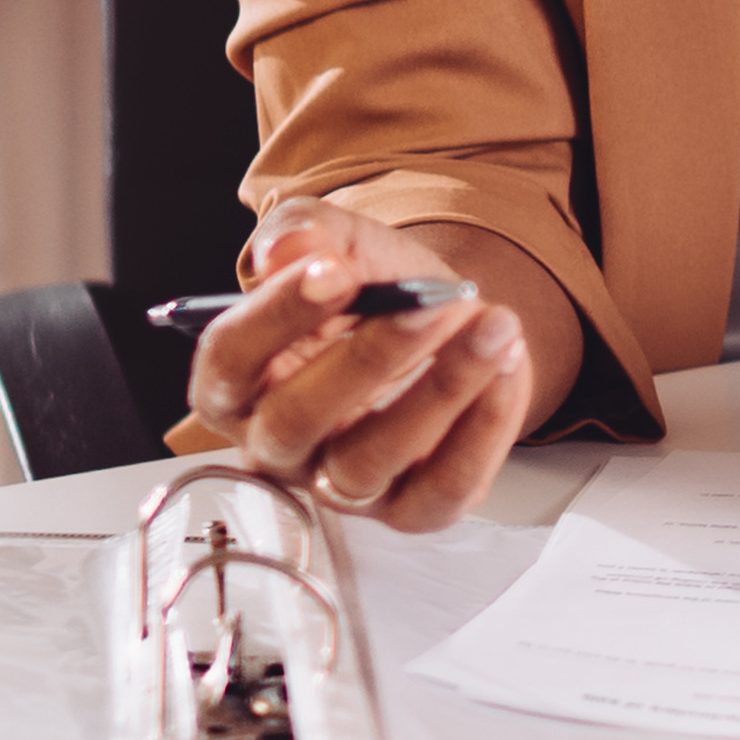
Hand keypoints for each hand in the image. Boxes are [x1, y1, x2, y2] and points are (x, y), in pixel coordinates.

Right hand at [180, 199, 541, 529]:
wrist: (439, 316)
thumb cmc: (370, 288)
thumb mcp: (337, 241)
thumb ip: (304, 233)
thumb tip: (286, 248)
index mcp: (237, 381)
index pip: (230, 359)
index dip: (277, 315)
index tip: (332, 269)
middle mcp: (277, 445)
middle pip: (295, 421)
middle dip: (367, 357)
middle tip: (428, 305)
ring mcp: (341, 485)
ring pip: (370, 461)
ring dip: (440, 389)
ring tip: (493, 325)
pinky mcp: (411, 506)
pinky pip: (444, 486)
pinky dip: (484, 427)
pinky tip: (509, 364)